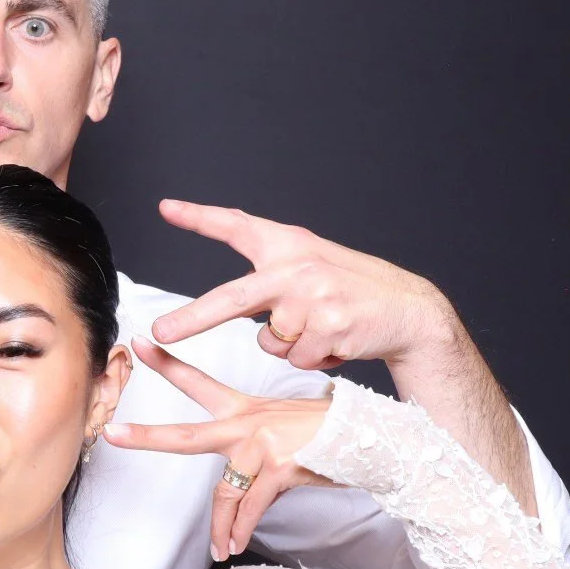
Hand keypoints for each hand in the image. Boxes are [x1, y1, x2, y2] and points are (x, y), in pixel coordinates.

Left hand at [104, 337, 335, 561]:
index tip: (138, 344)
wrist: (365, 437)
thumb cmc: (322, 433)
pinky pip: (251, 508)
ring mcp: (261, 446)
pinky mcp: (280, 468)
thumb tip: (238, 480)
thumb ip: (252, 446)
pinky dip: (242, 530)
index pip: (197, 383)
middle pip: (186, 436)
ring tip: (218, 547)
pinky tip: (237, 544)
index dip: (166, 363)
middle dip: (146, 437)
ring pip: (223, 492)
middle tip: (112, 435)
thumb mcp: (281, 424)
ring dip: (219, 526)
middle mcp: (247, 424)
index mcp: (244, 409)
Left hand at [150, 199, 457, 370]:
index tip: (166, 208)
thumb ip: (269, 272)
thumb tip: (227, 303)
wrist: (408, 309)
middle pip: (232, 298)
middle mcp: (297, 267)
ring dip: (291, 345)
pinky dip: (313, 359)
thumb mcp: (310, 263)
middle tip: (161, 332)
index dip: (199, 217)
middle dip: (192, 318)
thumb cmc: (350, 288)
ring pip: (271, 342)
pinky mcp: (330, 328)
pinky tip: (338, 340)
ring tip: (323, 327)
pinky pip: (297, 360)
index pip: (237, 225)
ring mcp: (314, 298)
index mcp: (287, 245)